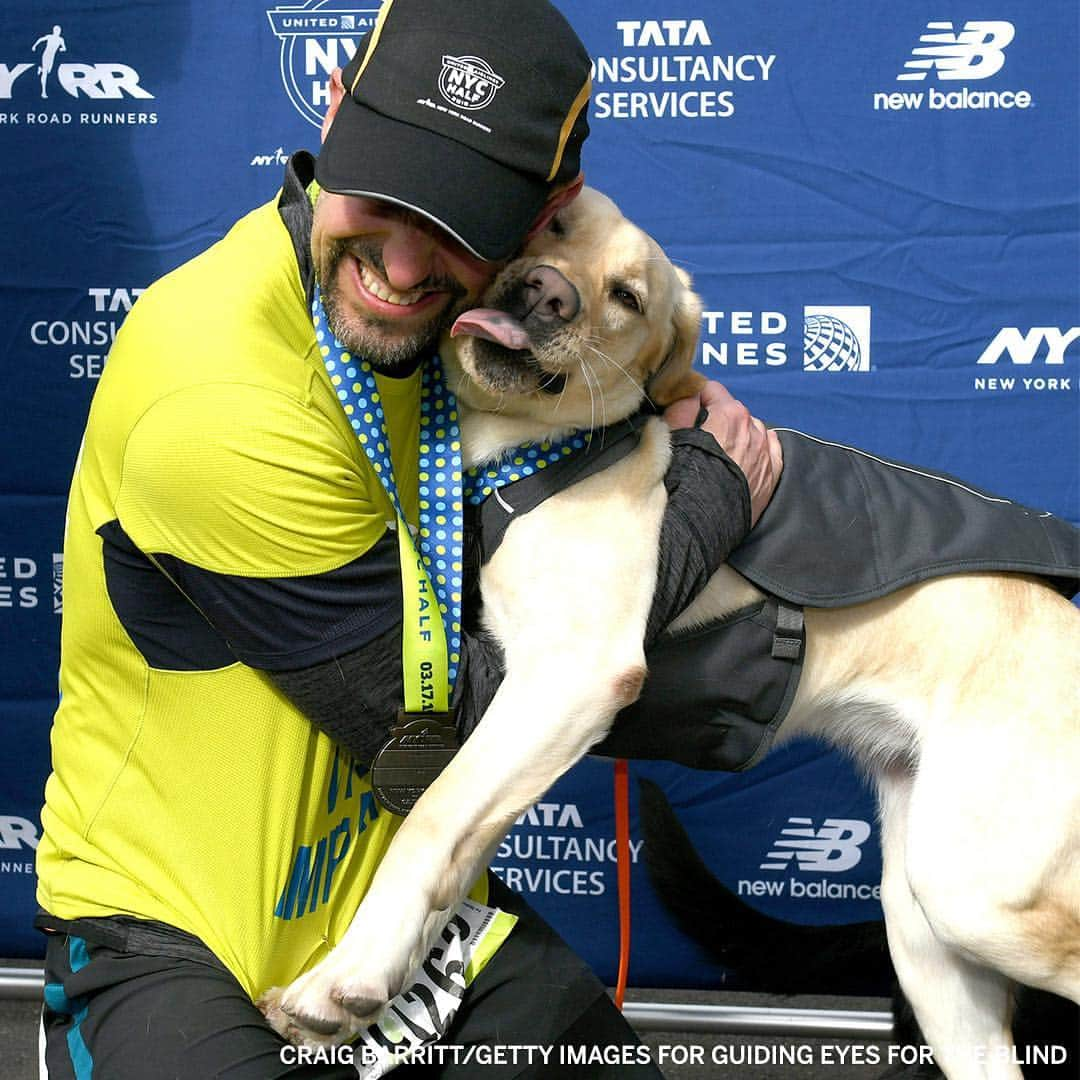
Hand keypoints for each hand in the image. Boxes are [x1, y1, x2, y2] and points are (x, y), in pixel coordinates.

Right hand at [663, 380, 782, 526]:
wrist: (700, 525)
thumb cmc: (682, 481)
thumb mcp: (672, 437)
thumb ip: (681, 408)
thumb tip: (689, 395)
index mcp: (729, 415)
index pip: (713, 390)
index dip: (696, 398)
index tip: (687, 409)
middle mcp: (753, 429)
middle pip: (734, 410)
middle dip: (718, 417)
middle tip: (700, 434)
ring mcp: (765, 453)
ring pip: (753, 429)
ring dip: (738, 433)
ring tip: (720, 451)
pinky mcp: (772, 475)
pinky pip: (771, 448)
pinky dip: (759, 447)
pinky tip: (746, 456)